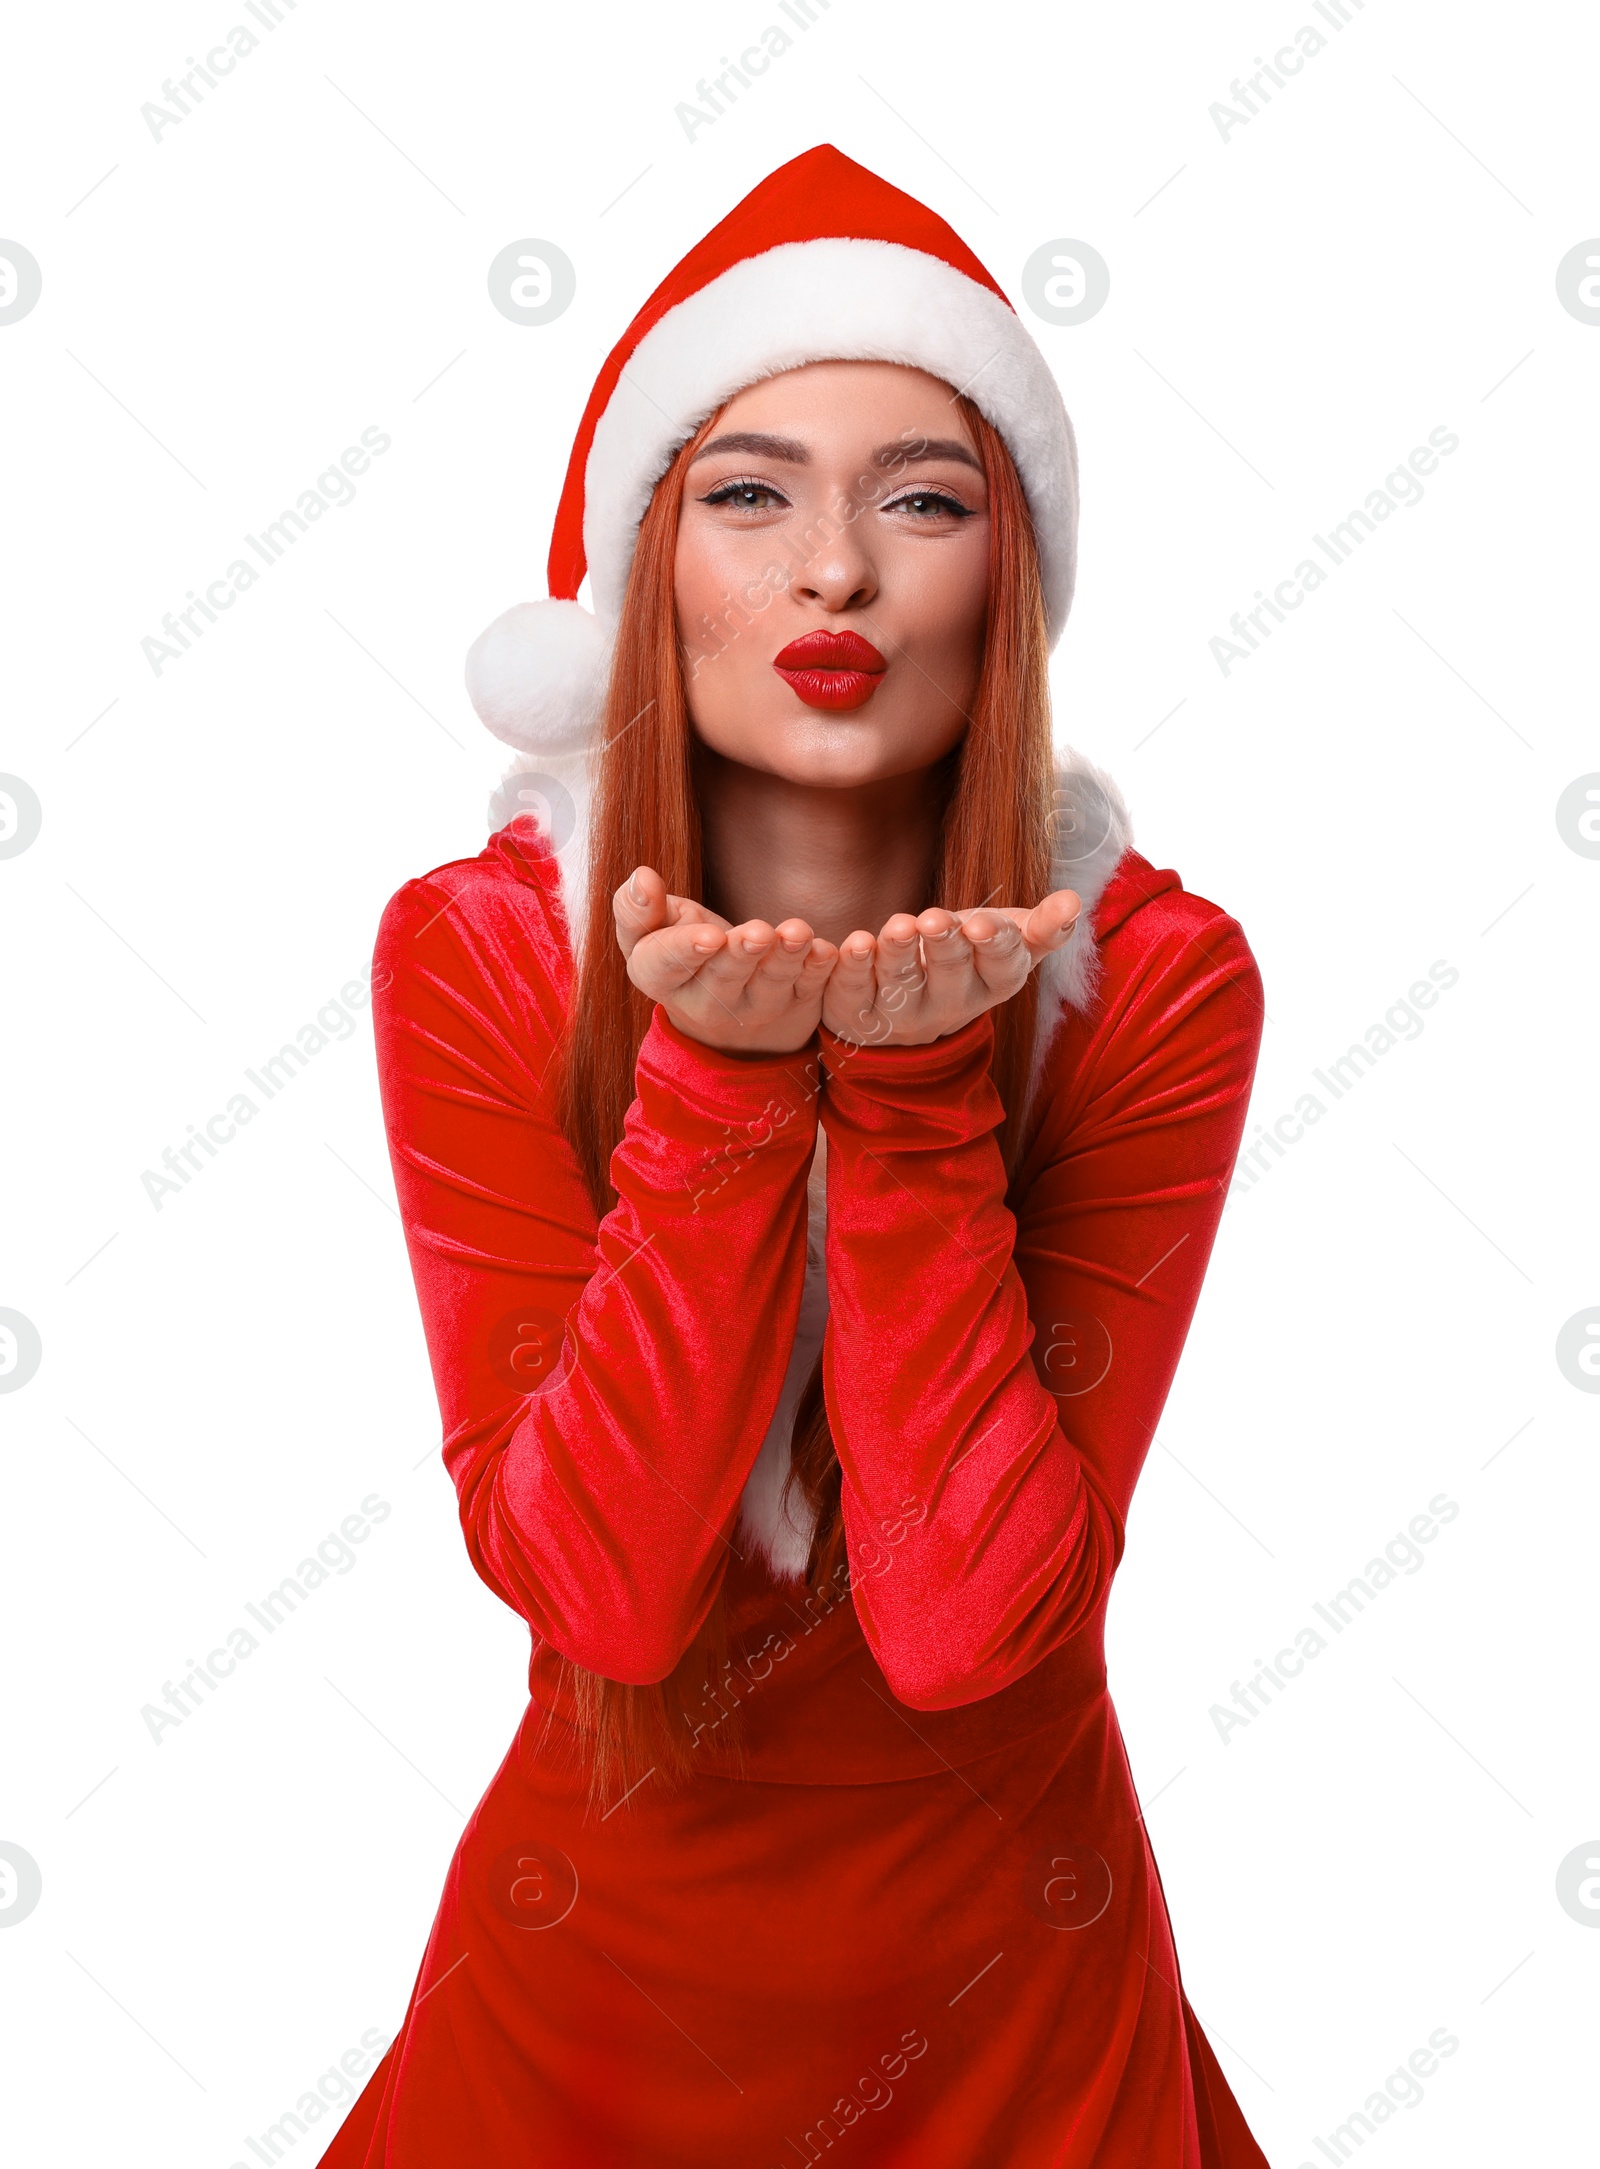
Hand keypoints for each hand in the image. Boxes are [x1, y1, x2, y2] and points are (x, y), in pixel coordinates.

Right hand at [613, 866, 838, 1055]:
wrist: (725, 995)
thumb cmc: (681, 946)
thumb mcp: (650, 930)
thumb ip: (637, 907)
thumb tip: (641, 877)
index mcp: (660, 978)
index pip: (665, 965)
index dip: (686, 950)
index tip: (708, 936)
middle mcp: (705, 1002)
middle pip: (723, 979)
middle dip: (742, 956)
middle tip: (758, 934)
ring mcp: (752, 1008)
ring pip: (769, 986)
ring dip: (785, 959)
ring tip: (797, 934)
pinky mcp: (794, 1004)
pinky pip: (809, 989)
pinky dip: (819, 969)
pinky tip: (826, 950)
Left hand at [819, 894, 1081, 1046]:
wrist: (900, 1017)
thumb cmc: (963, 964)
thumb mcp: (1004, 947)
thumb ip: (1041, 928)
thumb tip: (1075, 901)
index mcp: (990, 985)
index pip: (1002, 969)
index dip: (994, 947)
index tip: (983, 925)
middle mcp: (947, 1005)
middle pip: (950, 974)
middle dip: (944, 946)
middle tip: (934, 919)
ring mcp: (900, 1012)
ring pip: (900, 981)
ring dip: (897, 952)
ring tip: (896, 926)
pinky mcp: (855, 1009)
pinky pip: (851, 988)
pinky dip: (850, 965)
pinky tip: (849, 943)